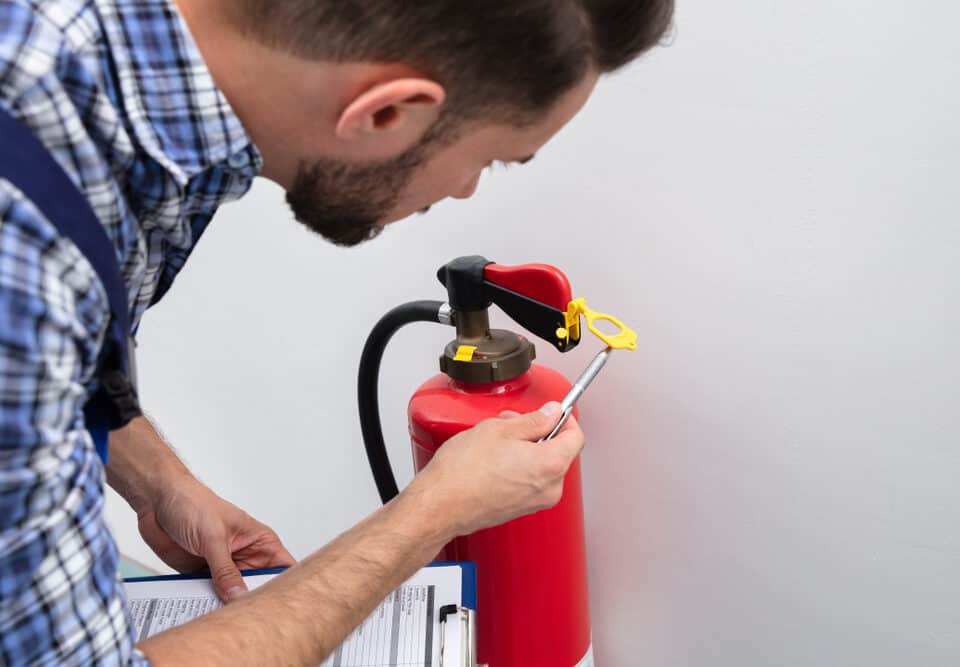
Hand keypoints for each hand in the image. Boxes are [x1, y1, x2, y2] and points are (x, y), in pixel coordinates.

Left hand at [136, 473, 295, 601]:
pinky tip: (202, 609)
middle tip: (247, 616)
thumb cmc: (193, 503)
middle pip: (259, 587)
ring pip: (233, 596)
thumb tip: (237, 596)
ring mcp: (223, 568)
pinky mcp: (201, 576)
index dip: (285, 586)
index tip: (277, 604)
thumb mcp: (214, 537)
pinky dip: (205, 604)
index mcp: (259, 541)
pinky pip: (208, 596)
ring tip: (223, 614)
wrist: (158, 501)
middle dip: (254, 602)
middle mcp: (244, 556)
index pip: (283, 567)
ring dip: (227, 605)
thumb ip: (225, 570)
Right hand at [407, 402, 584, 535]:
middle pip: (558, 451)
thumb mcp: (499, 429)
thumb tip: (551, 413)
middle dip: (539, 433)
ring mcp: (535, 502)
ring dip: (526, 449)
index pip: (575, 436)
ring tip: (496, 442)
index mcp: (550, 464)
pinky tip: (493, 461)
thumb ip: (534, 419)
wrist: (440, 505)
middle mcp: (549, 488)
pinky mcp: (520, 509)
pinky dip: (518, 467)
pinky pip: (529, 481)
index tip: (551, 411)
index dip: (563, 419)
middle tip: (512, 423)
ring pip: (542, 466)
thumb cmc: (463, 471)